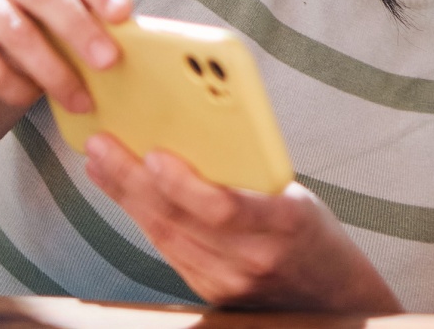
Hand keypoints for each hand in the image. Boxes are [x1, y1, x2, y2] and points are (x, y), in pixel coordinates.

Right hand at [0, 0, 132, 112]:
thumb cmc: (42, 19)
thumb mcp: (75, 4)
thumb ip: (102, 2)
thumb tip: (130, 12)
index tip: (124, 13)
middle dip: (80, 30)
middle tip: (108, 62)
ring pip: (17, 34)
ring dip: (53, 72)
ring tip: (81, 101)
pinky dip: (16, 88)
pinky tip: (34, 98)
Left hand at [83, 134, 400, 311]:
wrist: (331, 298)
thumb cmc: (314, 234)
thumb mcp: (297, 197)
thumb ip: (250, 177)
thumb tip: (196, 135)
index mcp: (285, 224)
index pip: (223, 207)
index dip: (183, 183)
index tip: (153, 153)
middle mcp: (253, 259)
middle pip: (178, 219)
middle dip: (131, 179)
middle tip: (102, 145)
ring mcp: (228, 282)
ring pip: (164, 234)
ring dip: (126, 196)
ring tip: (102, 162)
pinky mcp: (209, 291)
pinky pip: (168, 248)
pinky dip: (142, 216)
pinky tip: (125, 193)